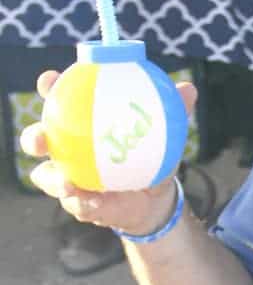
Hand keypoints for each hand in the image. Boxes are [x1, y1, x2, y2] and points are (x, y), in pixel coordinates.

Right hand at [21, 70, 196, 235]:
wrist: (155, 197)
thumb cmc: (151, 156)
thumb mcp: (165, 133)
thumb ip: (173, 111)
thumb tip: (187, 89)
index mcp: (80, 123)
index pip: (57, 99)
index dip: (48, 88)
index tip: (49, 80)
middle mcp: (66, 149)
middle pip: (38, 139)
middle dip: (34, 137)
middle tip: (41, 138)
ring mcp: (68, 177)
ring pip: (47, 176)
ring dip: (53, 179)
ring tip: (67, 183)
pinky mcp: (79, 203)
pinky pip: (75, 203)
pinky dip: (82, 202)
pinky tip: (92, 202)